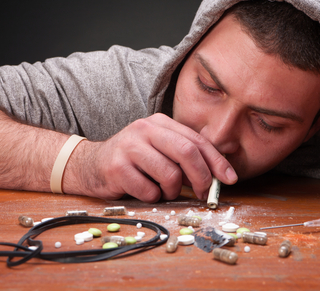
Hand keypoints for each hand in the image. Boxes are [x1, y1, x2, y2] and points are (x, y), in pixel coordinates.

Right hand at [78, 113, 237, 201]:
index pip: (196, 140)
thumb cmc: (132, 160)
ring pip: (170, 175)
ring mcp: (129, 147)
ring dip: (173, 191)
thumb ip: (184, 157)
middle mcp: (145, 130)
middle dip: (202, 177)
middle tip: (203, 193)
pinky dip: (153, 197)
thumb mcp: (158, 149)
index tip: (229, 178)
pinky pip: (149, 190)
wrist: (89, 164)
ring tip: (164, 191)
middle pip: (187, 153)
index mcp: (160, 122)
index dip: (217, 161)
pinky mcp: (117, 168)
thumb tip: (216, 176)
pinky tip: (144, 191)